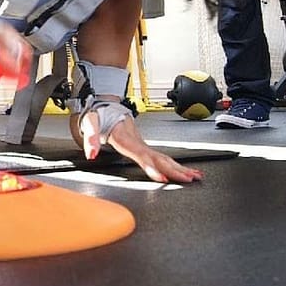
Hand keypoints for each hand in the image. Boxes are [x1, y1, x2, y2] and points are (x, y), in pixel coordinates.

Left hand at [74, 112, 203, 183]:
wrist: (106, 106)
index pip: (141, 155)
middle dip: (174, 169)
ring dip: (180, 168)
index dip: (152, 166)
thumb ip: (91, 138)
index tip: (162, 177)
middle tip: (188, 179)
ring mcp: (143, 145)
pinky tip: (188, 171)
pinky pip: (163, 158)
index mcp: (126, 138)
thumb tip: (92, 153)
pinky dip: (176, 165)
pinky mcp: (145, 148)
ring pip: (164, 158)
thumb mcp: (90, 123)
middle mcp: (138, 142)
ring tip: (195, 176)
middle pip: (159, 158)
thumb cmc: (100, 116)